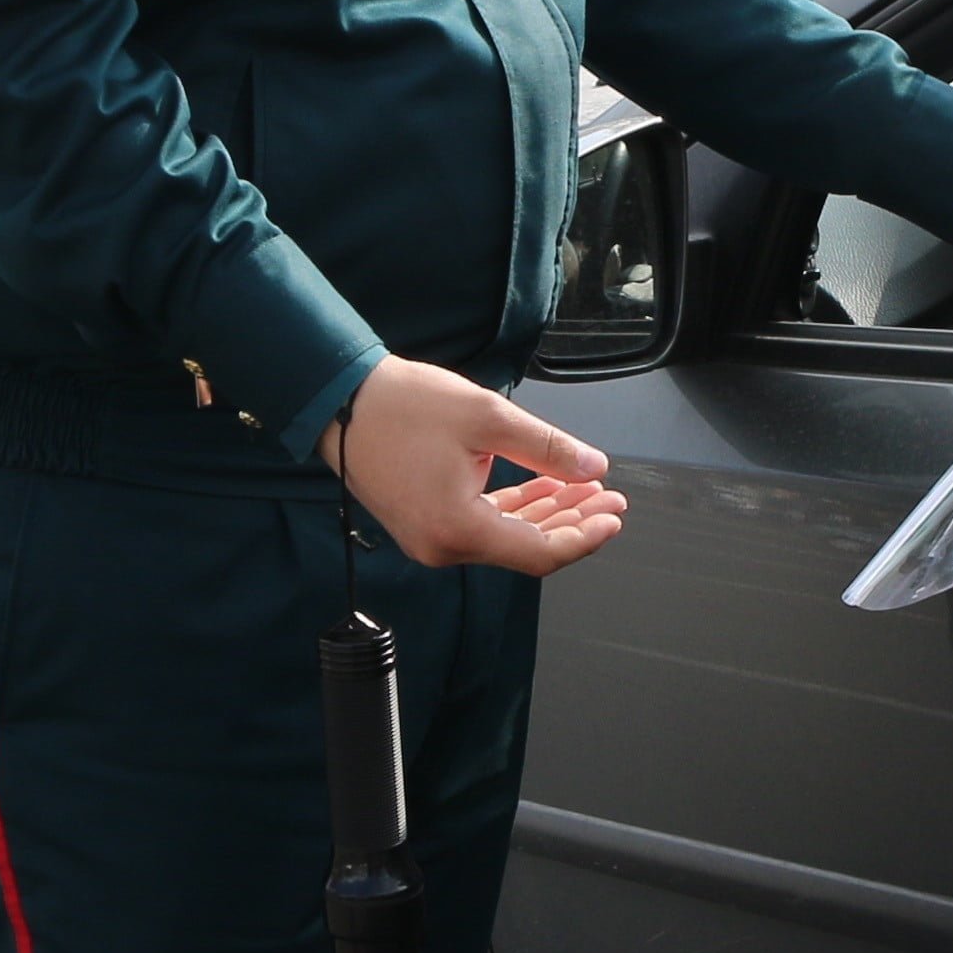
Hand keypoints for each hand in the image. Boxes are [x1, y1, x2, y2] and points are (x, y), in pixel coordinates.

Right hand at [320, 357, 629, 575]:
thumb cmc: (404, 406)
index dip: (583, 536)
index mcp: (457, 530)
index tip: (614, 514)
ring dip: (548, 512)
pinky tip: (547, 486)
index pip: (539, 552)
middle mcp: (443, 547)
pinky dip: (515, 506)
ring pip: (506, 535)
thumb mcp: (487, 417)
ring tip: (587, 488)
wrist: (338, 399)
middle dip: (573, 522)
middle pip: (525, 547)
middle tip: (611, 498)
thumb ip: (546, 448)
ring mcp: (430, 538)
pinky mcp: (424, 521)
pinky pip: (481, 522)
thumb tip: (593, 467)